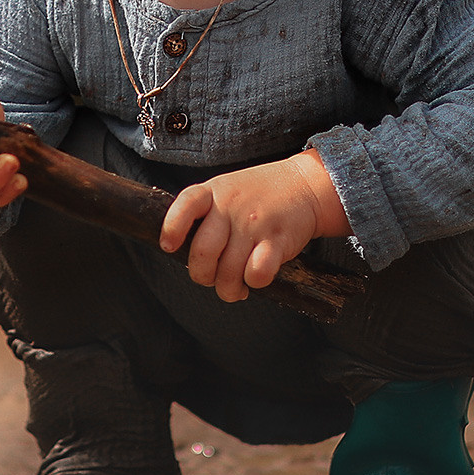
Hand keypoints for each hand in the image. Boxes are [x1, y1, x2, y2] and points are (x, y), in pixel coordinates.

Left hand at [159, 150, 347, 301]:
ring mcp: (254, 223)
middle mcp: (231, 207)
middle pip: (203, 253)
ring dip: (228, 289)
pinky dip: (254, 282)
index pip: (185, 205)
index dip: (172, 228)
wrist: (305, 185)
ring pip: (228, 272)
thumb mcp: (224, 189)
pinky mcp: (278, 240)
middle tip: (210, 279)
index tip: (168, 246)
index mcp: (213, 192)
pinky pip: (257, 273)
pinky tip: (256, 276)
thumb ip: (203, 214)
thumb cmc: (256, 195)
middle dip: (202, 276)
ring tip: (234, 288)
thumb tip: (180, 252)